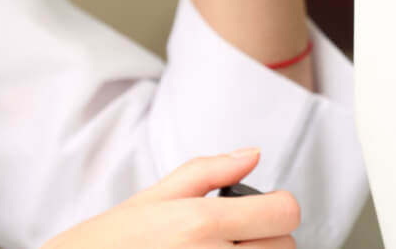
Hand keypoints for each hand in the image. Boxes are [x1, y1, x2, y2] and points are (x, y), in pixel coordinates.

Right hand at [41, 148, 299, 248]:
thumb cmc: (109, 244)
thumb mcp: (154, 197)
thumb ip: (209, 171)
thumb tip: (251, 155)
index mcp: (201, 222)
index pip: (285, 212)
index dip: (277, 207)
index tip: (263, 211)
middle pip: (285, 246)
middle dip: (267, 238)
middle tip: (235, 237)